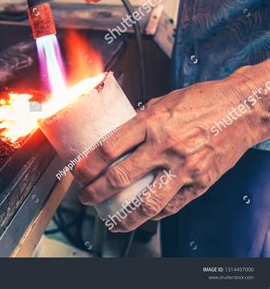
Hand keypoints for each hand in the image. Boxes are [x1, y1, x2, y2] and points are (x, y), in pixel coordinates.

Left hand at [73, 67, 267, 231]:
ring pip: (147, 202)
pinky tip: (142, 217)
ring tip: (111, 221)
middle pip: (120, 177)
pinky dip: (154, 215)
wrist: (242, 108)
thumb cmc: (202, 101)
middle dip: (96, 192)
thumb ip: (140, 121)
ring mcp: (184, 167)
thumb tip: (119, 137)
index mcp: (151, 122)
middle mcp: (165, 146)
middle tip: (85, 197)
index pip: (109, 148)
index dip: (88, 165)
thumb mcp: (162, 102)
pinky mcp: (201, 182)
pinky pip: (172, 205)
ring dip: (123, 216)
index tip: (78, 173)